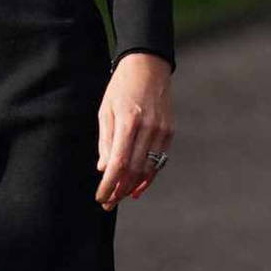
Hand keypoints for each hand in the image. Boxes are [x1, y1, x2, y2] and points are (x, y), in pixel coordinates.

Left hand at [96, 52, 173, 210]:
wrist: (149, 66)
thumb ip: (105, 141)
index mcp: (128, 122)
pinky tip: (137, 187)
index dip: (108, 185)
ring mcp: (161, 130)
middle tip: (107, 203)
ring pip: (147, 169)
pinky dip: (148, 176)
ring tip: (120, 197)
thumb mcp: (106, 110)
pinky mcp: (170, 131)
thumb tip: (104, 169)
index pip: (118, 163)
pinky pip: (159, 160)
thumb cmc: (121, 87)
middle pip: (133, 170)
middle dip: (118, 191)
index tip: (100, 197)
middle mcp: (147, 128)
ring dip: (132, 187)